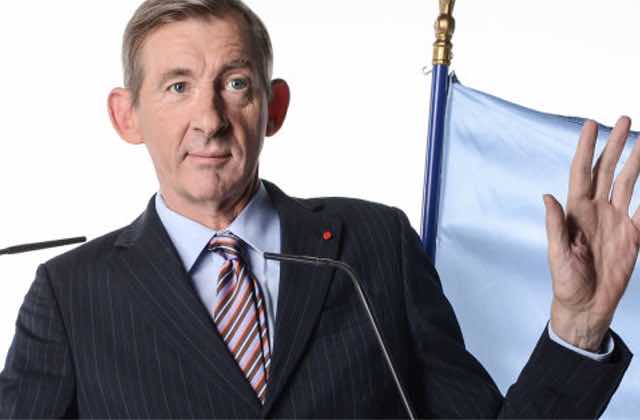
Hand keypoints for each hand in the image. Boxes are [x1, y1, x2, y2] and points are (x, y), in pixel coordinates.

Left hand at [543, 116, 639, 351]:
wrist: (587, 304)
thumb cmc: (566, 281)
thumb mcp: (557, 254)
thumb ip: (555, 225)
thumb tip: (547, 196)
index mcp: (576, 211)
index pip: (582, 172)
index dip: (585, 148)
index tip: (590, 124)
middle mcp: (596, 210)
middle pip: (607, 170)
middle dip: (615, 145)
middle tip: (624, 120)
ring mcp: (616, 220)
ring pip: (629, 182)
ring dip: (636, 161)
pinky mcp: (633, 234)